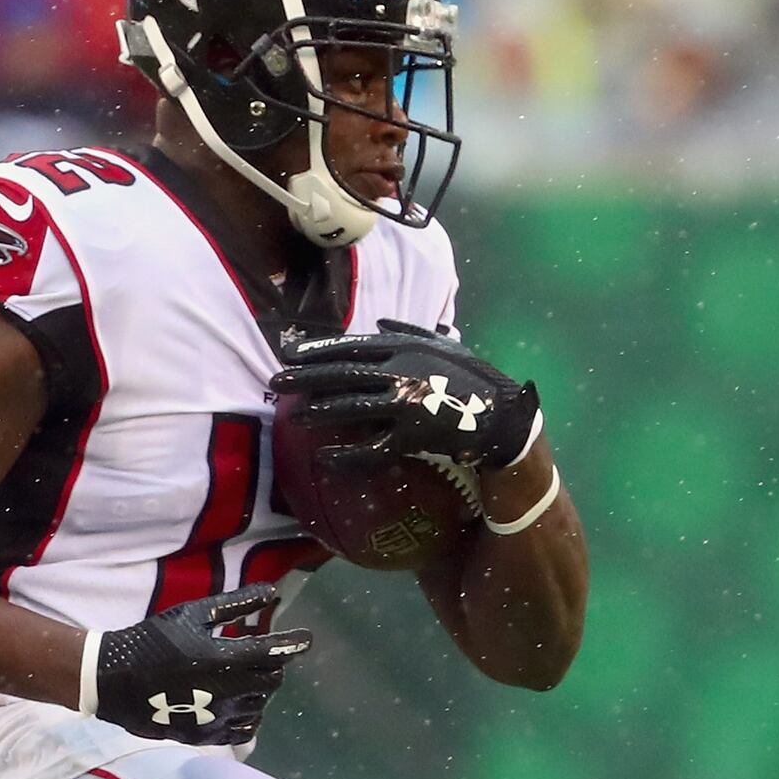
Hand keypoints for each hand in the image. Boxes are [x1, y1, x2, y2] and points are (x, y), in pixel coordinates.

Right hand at [84, 586, 311, 744]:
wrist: (115, 680)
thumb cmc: (154, 640)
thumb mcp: (193, 614)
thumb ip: (236, 605)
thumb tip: (273, 591)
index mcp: (225, 659)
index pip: (275, 653)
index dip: (293, 644)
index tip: (306, 638)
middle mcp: (228, 693)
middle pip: (272, 681)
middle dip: (272, 665)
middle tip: (259, 654)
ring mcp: (218, 719)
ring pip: (259, 706)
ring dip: (258, 689)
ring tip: (242, 676)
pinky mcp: (207, 736)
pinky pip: (243, 731)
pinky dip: (248, 716)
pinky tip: (238, 704)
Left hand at [269, 319, 541, 479]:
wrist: (502, 416)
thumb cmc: (473, 378)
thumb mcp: (445, 344)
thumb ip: (410, 330)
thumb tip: (379, 320)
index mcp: (406, 347)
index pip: (352, 346)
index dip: (318, 350)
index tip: (290, 353)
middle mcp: (401, 371)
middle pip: (343, 373)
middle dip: (307, 377)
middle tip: (277, 381)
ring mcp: (406, 404)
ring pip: (351, 407)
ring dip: (319, 411)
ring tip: (294, 415)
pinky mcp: (412, 436)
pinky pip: (372, 448)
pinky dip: (347, 455)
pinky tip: (325, 458)